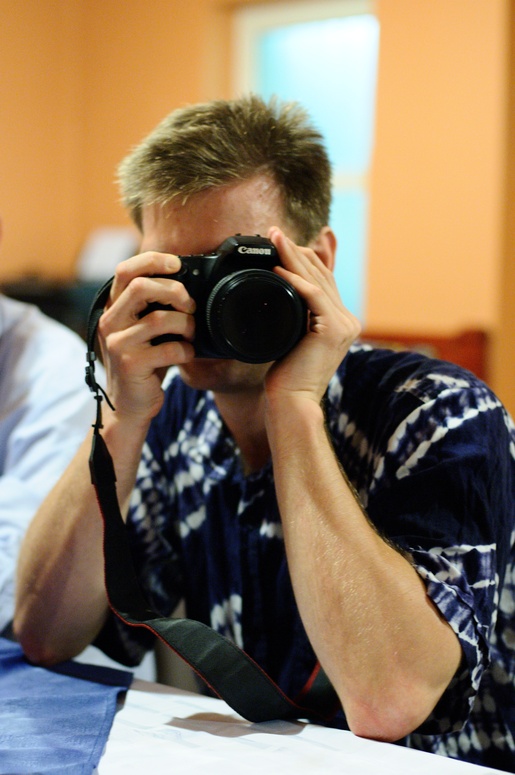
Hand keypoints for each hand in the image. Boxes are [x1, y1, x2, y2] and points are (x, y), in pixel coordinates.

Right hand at [97, 250, 195, 423]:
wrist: (130, 406)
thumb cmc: (145, 364)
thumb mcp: (145, 331)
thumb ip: (154, 307)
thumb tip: (186, 282)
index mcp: (113, 308)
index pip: (125, 270)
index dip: (152, 260)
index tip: (178, 264)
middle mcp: (110, 322)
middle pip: (142, 286)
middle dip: (175, 291)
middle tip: (190, 306)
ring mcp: (118, 343)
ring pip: (161, 318)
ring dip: (186, 325)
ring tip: (190, 335)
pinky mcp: (131, 364)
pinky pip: (170, 348)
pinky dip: (186, 351)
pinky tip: (186, 355)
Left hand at [265, 227, 360, 406]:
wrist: (292, 400)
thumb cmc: (286, 375)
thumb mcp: (290, 335)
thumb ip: (293, 312)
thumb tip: (277, 289)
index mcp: (340, 321)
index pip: (323, 279)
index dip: (303, 257)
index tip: (280, 241)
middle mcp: (348, 320)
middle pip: (322, 275)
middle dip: (296, 250)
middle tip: (274, 231)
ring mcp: (345, 324)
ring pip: (317, 280)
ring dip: (293, 256)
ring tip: (274, 238)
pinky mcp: (334, 330)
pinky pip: (313, 296)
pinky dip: (294, 280)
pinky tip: (277, 268)